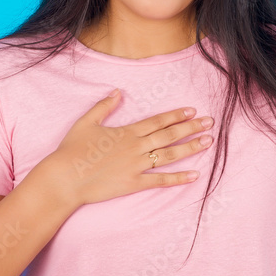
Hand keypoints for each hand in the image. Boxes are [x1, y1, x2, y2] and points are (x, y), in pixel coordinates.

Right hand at [41, 90, 215, 205]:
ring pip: (169, 155)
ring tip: (208, 142)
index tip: (192, 111)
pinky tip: (195, 175)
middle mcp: (135, 147)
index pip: (158, 121)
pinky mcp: (134, 183)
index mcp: (127, 132)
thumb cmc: (72, 150)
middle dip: (191, 128)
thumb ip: (104, 106)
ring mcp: (136, 166)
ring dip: (190, 148)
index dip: (177, 115)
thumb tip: (118, 91)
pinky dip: (178, 178)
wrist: (64, 178)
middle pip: (169, 135)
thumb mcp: (86, 122)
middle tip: (210, 123)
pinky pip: (160, 181)